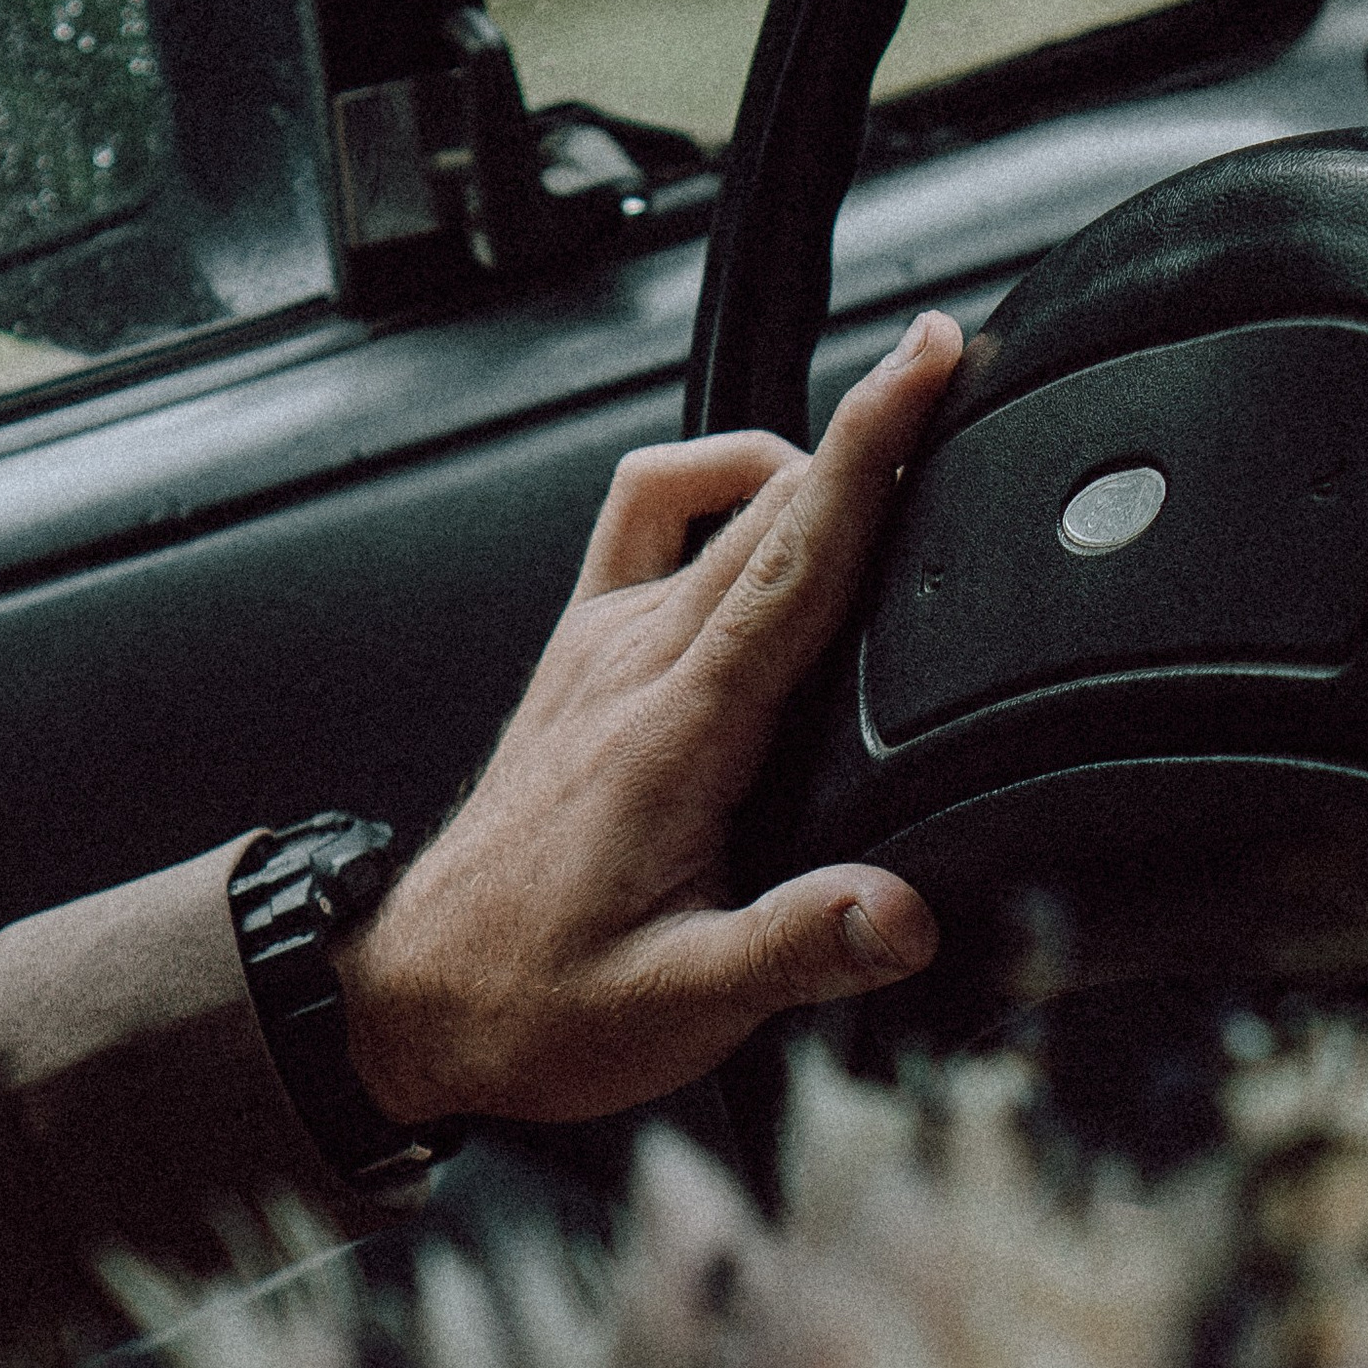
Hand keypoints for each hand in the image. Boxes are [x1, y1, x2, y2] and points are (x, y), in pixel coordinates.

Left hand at [335, 310, 963, 1124]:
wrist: (412, 998)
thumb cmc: (537, 1002)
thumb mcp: (678, 1004)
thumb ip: (796, 952)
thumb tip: (900, 916)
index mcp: (679, 733)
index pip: (794, 557)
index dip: (870, 448)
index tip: (928, 363)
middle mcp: (634, 664)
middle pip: (772, 507)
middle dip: (869, 429)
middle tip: (954, 380)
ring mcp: (601, 646)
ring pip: (713, 502)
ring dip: (800, 460)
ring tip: (884, 454)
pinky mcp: (581, 653)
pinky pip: (644, 519)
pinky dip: (714, 489)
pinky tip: (764, 519)